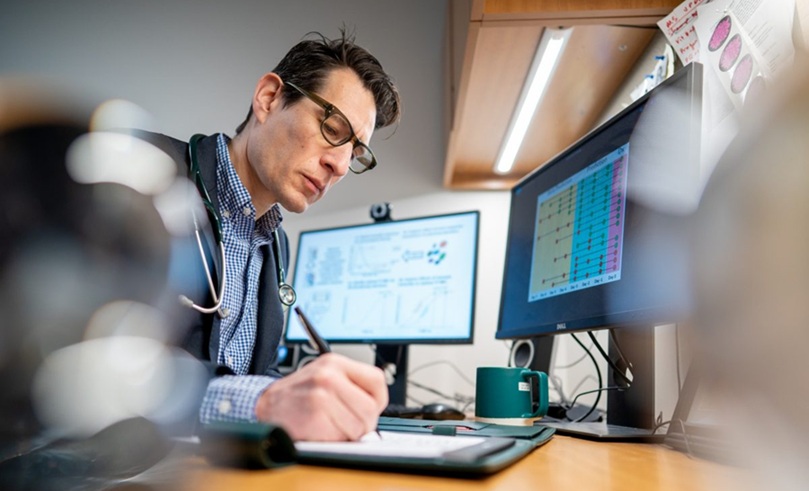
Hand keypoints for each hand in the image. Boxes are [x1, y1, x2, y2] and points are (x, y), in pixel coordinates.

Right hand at [255, 353, 387, 440]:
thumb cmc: (297, 395)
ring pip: (359, 426)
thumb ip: (351, 386)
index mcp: (335, 363)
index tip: (371, 408)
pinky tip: (320, 430)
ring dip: (348, 434)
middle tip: (347, 423)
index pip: (377, 380)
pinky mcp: (315, 416)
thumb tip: (375, 410)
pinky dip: (334, 440)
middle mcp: (329, 376)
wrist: (265, 406)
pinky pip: (341, 437)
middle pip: (370, 408)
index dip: (378, 400)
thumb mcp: (324, 376)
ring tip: (330, 425)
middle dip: (364, 423)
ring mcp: (321, 395)